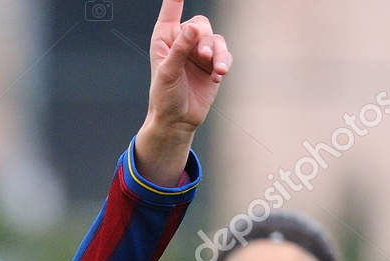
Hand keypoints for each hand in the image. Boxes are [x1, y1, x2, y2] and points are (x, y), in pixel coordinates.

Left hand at [147, 1, 229, 129]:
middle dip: (205, 39)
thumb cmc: (165, 97)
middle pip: (200, 24)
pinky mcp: (212, 64)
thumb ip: (180, 50)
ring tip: (216, 70)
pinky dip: (223, 63)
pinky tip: (218, 76)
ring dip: (218, 53)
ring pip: (216, 39)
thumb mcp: (168, 73)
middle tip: (204, 56)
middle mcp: (182, 41)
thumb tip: (193, 29)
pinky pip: (225, 55)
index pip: (171, 9)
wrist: (177, 121)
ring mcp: (199, 52)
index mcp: (165, 37)